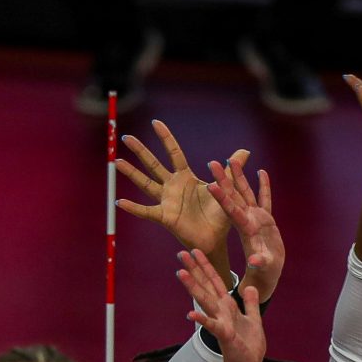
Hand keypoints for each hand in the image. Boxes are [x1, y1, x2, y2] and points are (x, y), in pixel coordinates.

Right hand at [117, 121, 237, 263]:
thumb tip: (245, 152)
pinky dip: (134, 207)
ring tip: (116, 162)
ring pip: (145, 183)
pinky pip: (147, 211)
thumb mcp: (226, 188)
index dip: (166, 138)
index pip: (174, 153)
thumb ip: (231, 170)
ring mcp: (167, 201)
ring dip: (131, 173)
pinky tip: (120, 201)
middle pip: (153, 164)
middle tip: (126, 137)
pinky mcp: (165, 216)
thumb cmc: (219, 214)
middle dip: (140, 151)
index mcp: (186, 177)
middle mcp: (172, 187)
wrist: (216, 238)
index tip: (156, 122)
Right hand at [179, 246, 264, 361]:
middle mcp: (221, 312)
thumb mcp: (253, 319)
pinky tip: (190, 315)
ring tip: (181, 274)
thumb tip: (250, 287)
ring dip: (193, 288)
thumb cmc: (248, 347)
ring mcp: (221, 323)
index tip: (195, 251)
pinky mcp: (225, 336)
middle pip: (206, 286)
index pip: (215, 281)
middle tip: (181, 253)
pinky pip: (213, 326)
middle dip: (194, 270)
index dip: (205, 266)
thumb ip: (250, 303)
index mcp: (228, 306)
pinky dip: (203, 321)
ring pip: (206, 301)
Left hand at [207, 155, 282, 302]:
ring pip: (246, 193)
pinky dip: (264, 186)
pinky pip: (265, 199)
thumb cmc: (263, 274)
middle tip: (212, 163)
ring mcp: (256, 218)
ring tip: (233, 159)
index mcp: (245, 229)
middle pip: (234, 196)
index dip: (222, 197)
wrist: (266, 274)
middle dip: (224, 179)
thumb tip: (255, 262)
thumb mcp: (262, 269)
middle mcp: (247, 220)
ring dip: (240, 177)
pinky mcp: (266, 220)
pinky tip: (261, 172)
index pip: (231, 210)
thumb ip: (259, 263)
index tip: (210, 183)